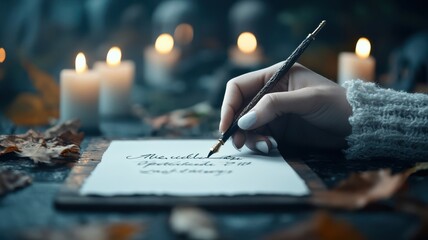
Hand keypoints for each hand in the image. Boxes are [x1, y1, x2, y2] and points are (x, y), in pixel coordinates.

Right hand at [219, 62, 351, 153]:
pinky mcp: (278, 130)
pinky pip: (258, 136)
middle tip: (239, 142)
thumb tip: (244, 120)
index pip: (240, 86)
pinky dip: (258, 143)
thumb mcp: (308, 100)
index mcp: (276, 76)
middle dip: (236, 125)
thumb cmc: (338, 105)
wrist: (359, 127)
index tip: (227, 125)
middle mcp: (270, 93)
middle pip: (239, 108)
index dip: (229, 104)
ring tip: (263, 146)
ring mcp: (274, 113)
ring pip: (246, 125)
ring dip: (248, 137)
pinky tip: (269, 146)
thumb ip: (274, 106)